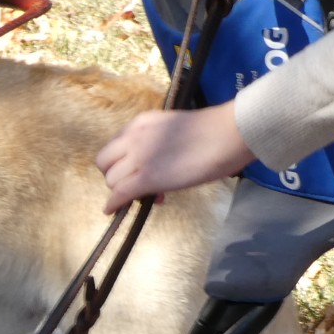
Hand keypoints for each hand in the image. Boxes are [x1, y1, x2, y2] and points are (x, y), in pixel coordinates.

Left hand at [96, 104, 253, 212]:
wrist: (229, 133)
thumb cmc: (214, 131)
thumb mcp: (174, 130)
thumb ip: (158, 144)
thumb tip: (158, 166)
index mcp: (141, 123)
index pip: (116, 145)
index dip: (123, 162)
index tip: (138, 170)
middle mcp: (133, 137)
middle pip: (105, 162)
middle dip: (115, 175)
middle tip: (134, 185)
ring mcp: (139, 157)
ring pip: (112, 180)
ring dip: (122, 190)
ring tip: (147, 196)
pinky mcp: (147, 178)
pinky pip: (119, 194)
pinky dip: (114, 204)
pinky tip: (112, 210)